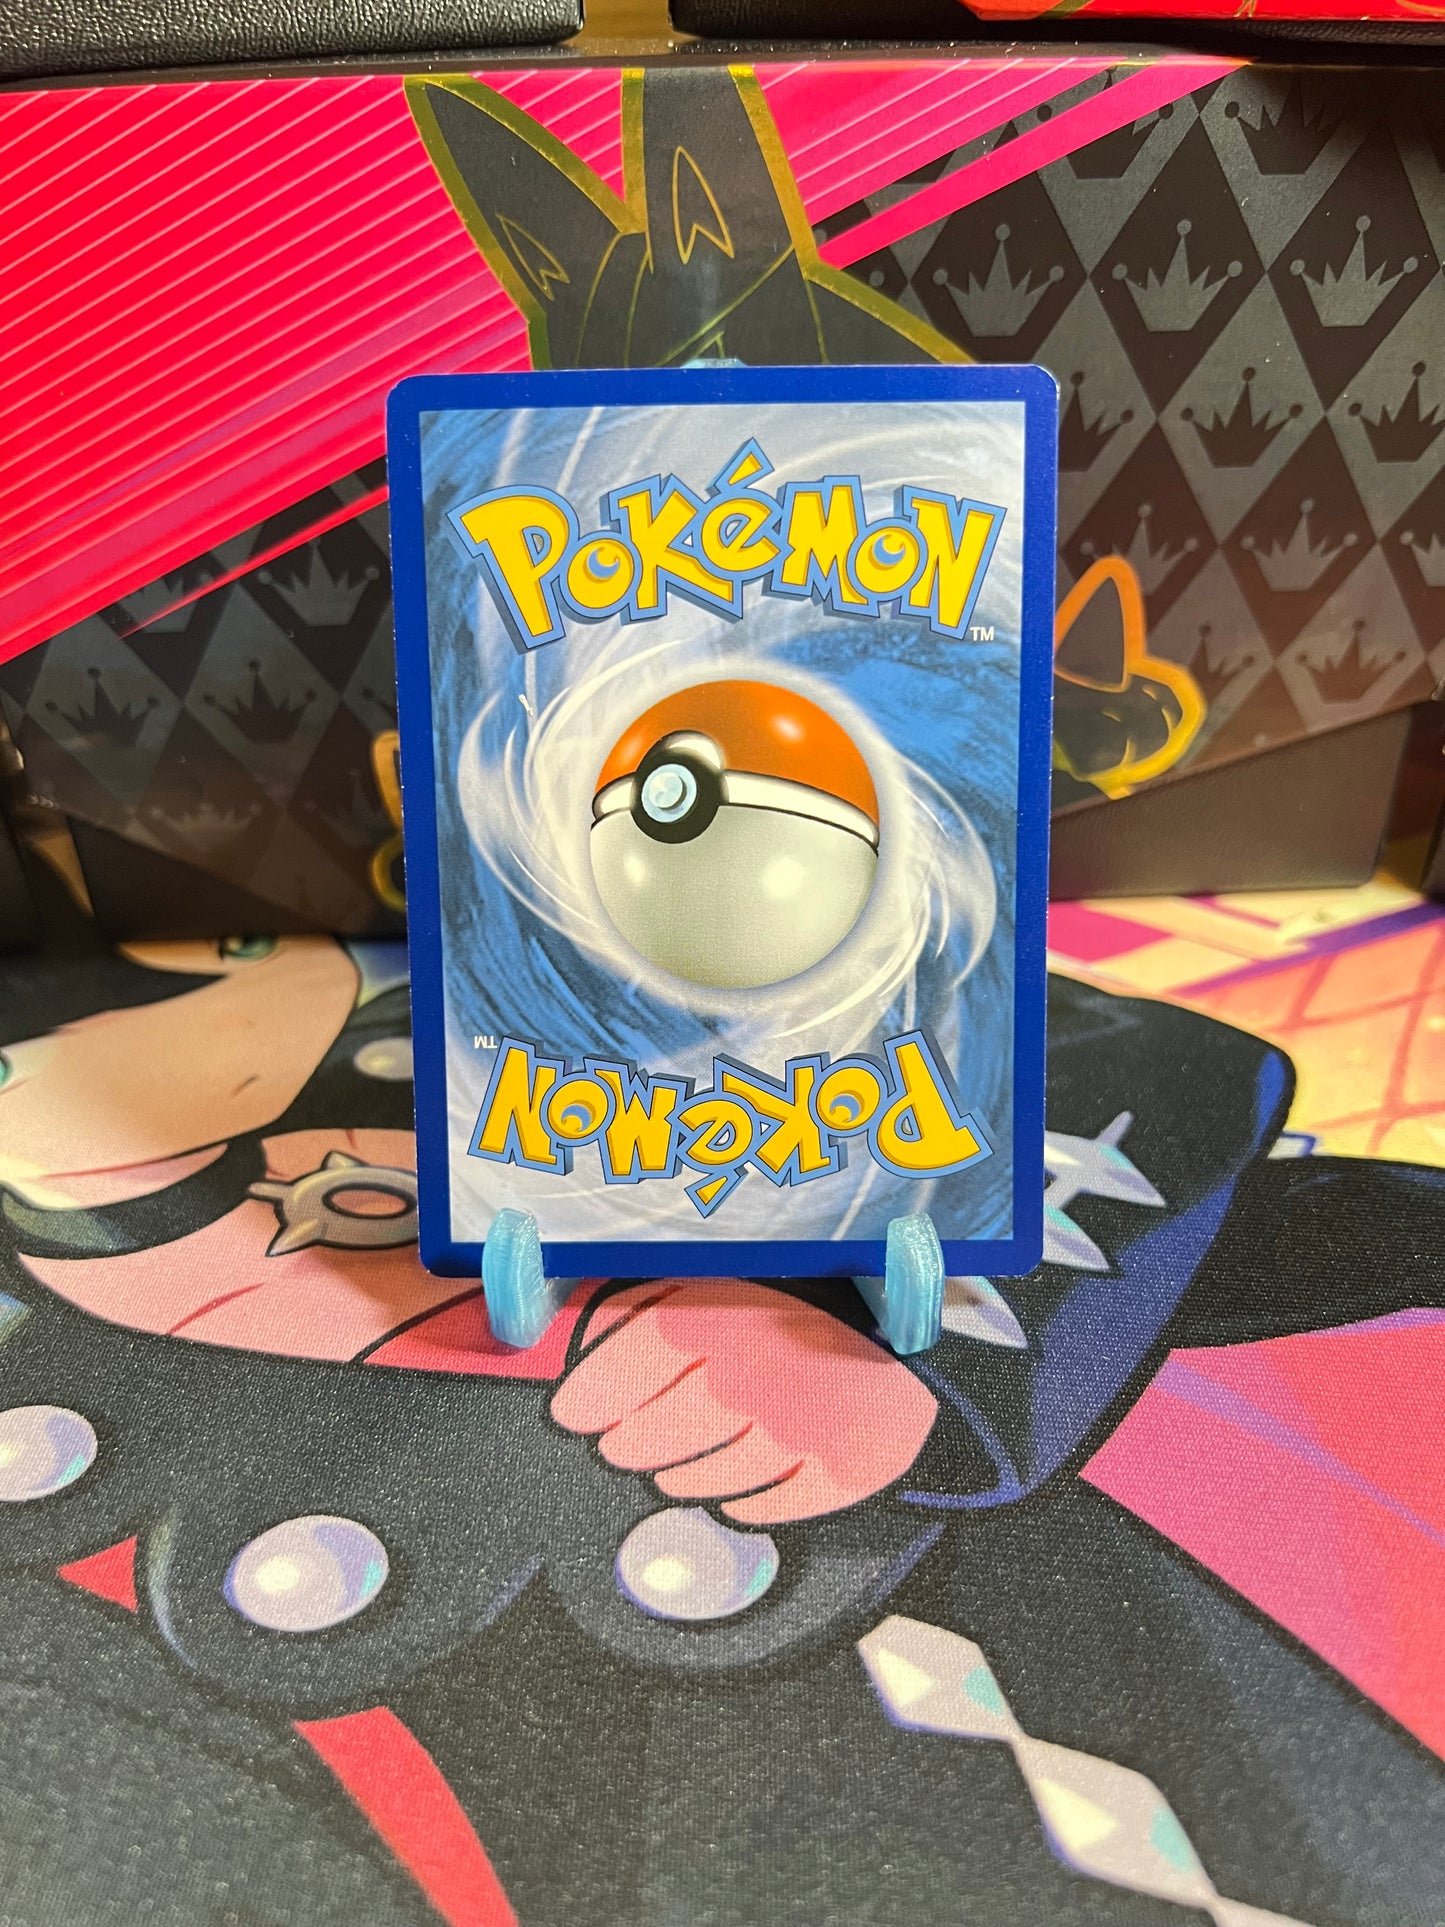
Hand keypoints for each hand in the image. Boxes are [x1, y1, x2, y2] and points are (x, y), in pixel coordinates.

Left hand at [550, 1280, 937, 1524]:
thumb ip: (656, 1296)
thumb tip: (568, 1311)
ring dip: (680, 1478)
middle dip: (631, 1442)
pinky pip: (781, 1503)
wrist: (921, 1333)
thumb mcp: (731, 1277)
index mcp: (730, 1311)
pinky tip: (731, 1502)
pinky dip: (750, 1506)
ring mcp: (804, 1423)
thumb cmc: (811, 1300)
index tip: (569, 1412)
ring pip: (715, 1473)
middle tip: (615, 1448)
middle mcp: (760, 1369)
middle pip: (665, 1427)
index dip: (594, 1390)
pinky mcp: (846, 1466)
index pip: (639, 1358)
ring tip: (662, 1474)